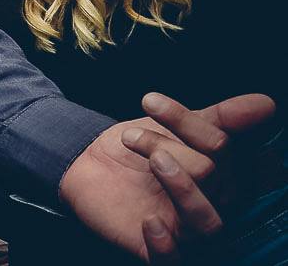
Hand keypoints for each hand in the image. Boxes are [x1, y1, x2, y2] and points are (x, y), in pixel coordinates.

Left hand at [59, 92, 274, 262]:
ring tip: (152, 161)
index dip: (188, 123)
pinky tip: (151, 222)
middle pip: (210, 175)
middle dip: (167, 145)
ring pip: (206, 220)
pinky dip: (166, 246)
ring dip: (180, 185)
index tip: (150, 102)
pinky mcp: (156, 250)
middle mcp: (211, 205)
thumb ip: (220, 118)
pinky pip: (172, 261)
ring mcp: (186, 231)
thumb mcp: (173, 127)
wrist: (86, 165)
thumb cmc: (137, 148)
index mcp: (220, 174)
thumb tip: (266, 103)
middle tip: (131, 137)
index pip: (223, 149)